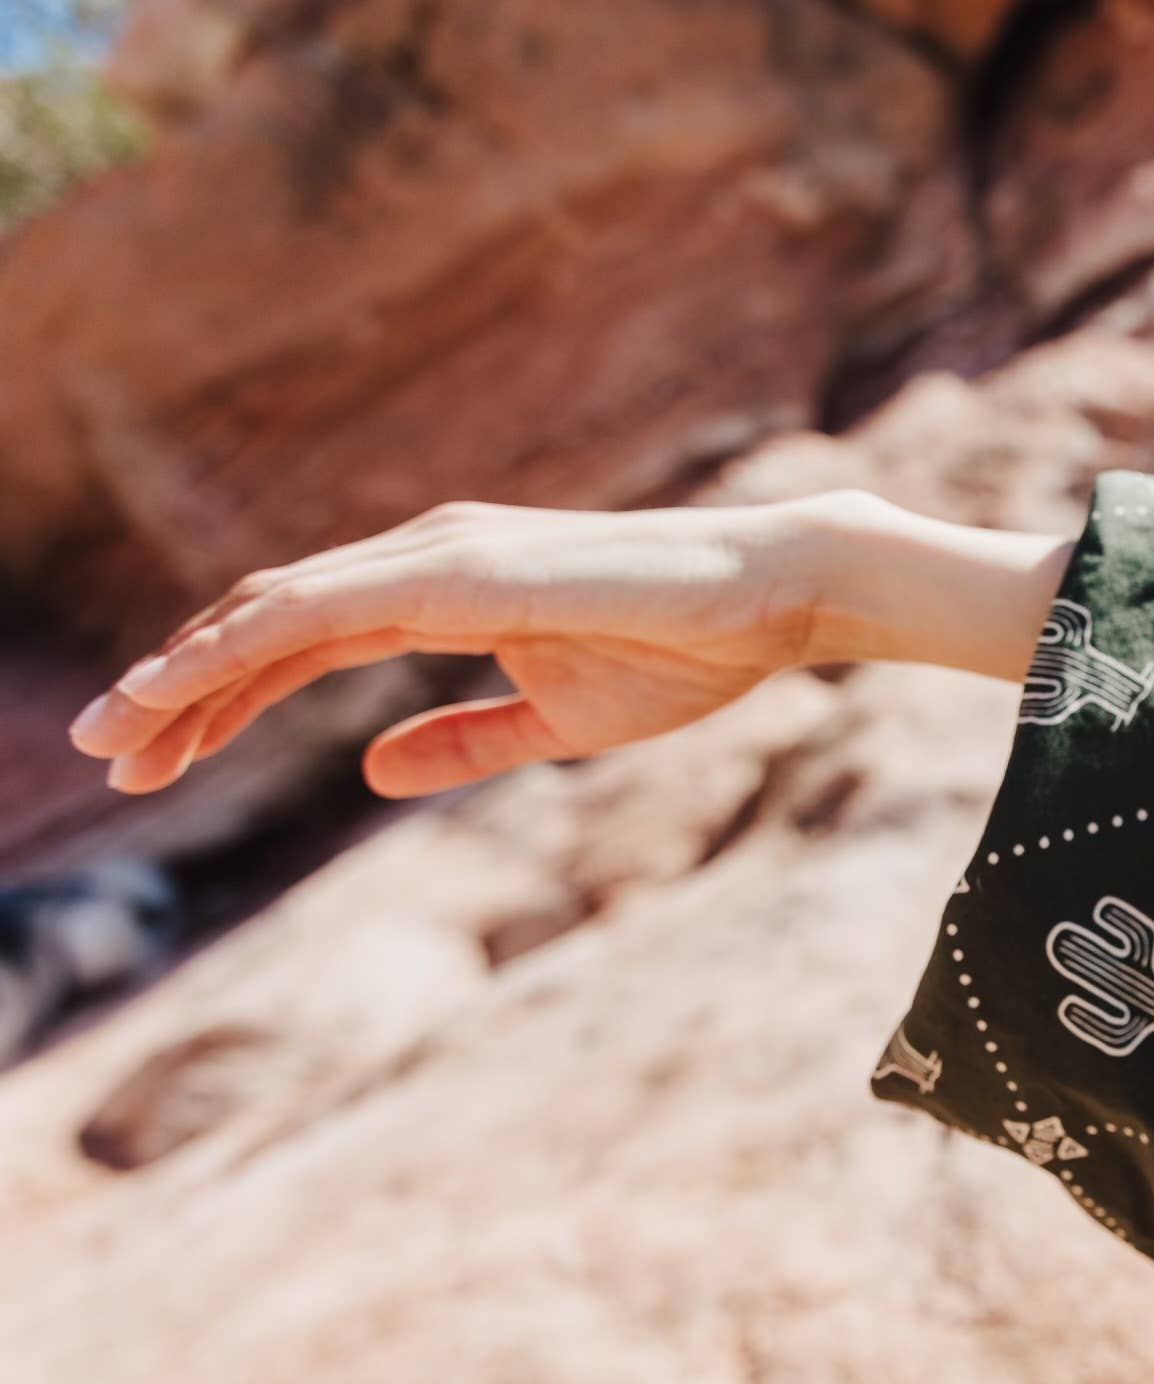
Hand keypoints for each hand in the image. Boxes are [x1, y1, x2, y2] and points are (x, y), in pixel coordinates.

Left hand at [65, 495, 841, 798]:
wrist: (769, 601)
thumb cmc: (686, 652)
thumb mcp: (556, 722)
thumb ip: (462, 743)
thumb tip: (367, 774)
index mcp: (440, 590)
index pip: (299, 641)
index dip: (220, 698)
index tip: (158, 760)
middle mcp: (419, 557)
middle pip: (262, 623)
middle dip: (176, 690)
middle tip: (100, 755)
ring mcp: (431, 555)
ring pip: (269, 612)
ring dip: (180, 674)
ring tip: (109, 737)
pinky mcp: (453, 570)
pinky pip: (315, 609)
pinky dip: (232, 646)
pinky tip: (173, 686)